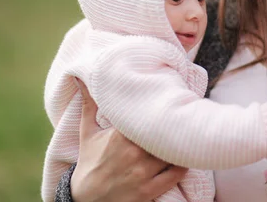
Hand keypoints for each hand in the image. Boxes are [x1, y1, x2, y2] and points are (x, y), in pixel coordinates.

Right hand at [71, 78, 187, 201]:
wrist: (85, 199)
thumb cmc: (89, 161)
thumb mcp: (87, 133)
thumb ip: (89, 104)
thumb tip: (80, 77)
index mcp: (120, 136)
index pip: (149, 116)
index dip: (162, 107)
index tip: (170, 97)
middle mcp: (133, 154)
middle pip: (164, 133)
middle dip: (174, 123)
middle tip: (185, 112)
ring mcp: (143, 173)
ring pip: (173, 152)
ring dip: (180, 143)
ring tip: (186, 132)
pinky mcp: (150, 191)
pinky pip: (177, 174)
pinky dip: (183, 164)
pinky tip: (183, 155)